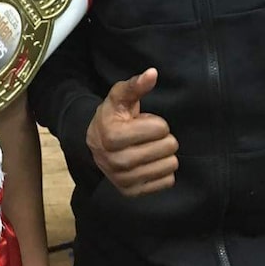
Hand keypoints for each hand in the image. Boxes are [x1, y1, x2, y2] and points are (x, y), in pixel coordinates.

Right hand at [86, 68, 178, 195]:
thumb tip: (152, 73)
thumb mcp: (119, 97)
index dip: (156, 121)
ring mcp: (124, 180)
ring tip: (148, 148)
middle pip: (168, 147)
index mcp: (112, 136)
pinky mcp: (133, 192)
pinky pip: (167, 181)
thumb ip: (135, 85)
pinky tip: (150, 162)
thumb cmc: (112, 117)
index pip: (160, 128)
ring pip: (170, 165)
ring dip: (165, 154)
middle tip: (148, 136)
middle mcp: (117, 161)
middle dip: (163, 137)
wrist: (95, 145)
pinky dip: (163, 170)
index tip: (142, 122)